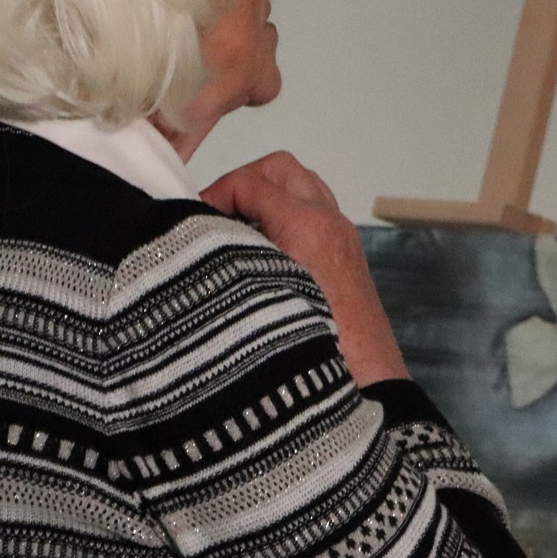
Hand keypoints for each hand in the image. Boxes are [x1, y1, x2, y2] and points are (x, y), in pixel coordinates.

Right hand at [201, 152, 410, 386]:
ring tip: (234, 233)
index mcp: (308, 226)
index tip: (190, 220)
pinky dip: (286, 218)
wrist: (366, 387)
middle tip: (214, 215)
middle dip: (243, 183)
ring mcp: (344, 239)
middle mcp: (331, 223)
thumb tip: (192, 245)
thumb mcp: (256, 296)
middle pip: (282, 170)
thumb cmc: (310, 348)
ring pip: (303, 189)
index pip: (251, 183)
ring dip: (267, 198)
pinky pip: (315, 216)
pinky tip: (261, 257)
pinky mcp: (348, 260)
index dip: (213, 193)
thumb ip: (225, 261)